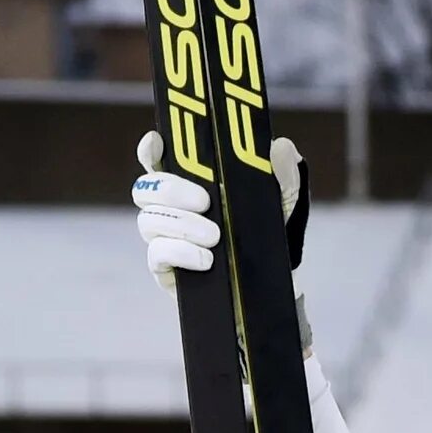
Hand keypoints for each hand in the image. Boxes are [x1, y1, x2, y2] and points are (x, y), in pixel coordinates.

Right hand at [133, 132, 310, 336]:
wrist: (272, 289)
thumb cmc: (268, 238)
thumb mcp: (283, 205)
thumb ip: (285, 175)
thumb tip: (281, 147)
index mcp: (191, 184)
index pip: (157, 160)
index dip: (151, 150)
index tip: (157, 143)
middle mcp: (171, 208)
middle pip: (146, 188)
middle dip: (172, 190)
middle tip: (205, 201)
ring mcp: (164, 238)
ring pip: (149, 220)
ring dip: (182, 225)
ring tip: (215, 237)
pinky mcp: (165, 269)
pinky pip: (157, 254)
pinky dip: (181, 253)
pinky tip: (206, 259)